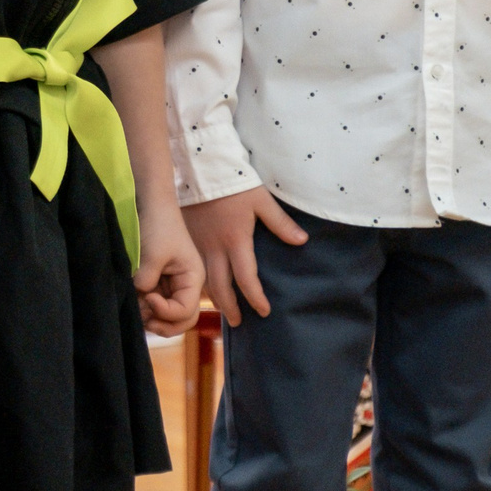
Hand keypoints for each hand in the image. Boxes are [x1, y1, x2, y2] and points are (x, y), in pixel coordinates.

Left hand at [132, 202, 204, 336]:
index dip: (166, 312)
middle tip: (143, 318)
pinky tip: (133, 302)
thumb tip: (139, 299)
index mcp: (194, 279)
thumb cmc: (158, 225)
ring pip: (166, 315)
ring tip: (135, 308)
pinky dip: (145, 307)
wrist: (150, 204)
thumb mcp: (153, 254)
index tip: (149, 297)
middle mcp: (186, 286)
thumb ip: (147, 281)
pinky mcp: (157, 282)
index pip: (185, 311)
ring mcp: (171, 286)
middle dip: (163, 324)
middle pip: (181, 320)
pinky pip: (155, 304)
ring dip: (151, 317)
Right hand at [181, 186, 306, 326]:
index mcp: (235, 241)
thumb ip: (280, 223)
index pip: (246, 279)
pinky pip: (194, 267)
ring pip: (204, 280)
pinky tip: (206, 285)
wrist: (199, 167)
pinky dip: (201, 281)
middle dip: (230, 308)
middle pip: (220, 287)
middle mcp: (214, 248)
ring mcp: (197, 244)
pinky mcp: (187, 237)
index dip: (255, 298)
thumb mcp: (261, 201)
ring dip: (214, 298)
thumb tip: (302, 242)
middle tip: (239, 322)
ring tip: (223, 309)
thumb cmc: (233, 183)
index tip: (264, 311)